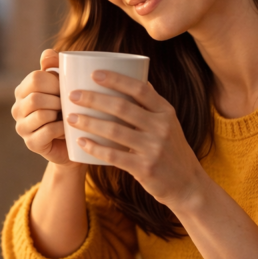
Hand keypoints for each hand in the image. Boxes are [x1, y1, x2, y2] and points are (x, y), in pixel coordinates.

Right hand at [11, 50, 77, 165]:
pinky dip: (62, 128)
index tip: (67, 88)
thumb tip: (47, 54)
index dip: (55, 81)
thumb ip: (55, 65)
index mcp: (22, 90)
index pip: (35, 78)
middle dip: (58, 100)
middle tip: (70, 104)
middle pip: (36, 97)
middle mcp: (17, 108)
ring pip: (42, 114)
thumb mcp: (63, 84)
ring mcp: (22, 127)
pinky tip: (69, 128)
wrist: (74, 140)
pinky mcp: (31, 144)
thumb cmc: (68, 108)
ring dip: (60, 114)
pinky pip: (48, 131)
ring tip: (69, 115)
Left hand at [67, 70, 204, 206]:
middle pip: (122, 107)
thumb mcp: (169, 123)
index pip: (140, 89)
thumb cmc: (171, 149)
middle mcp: (161, 127)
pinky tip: (81, 142)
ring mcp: (154, 148)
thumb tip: (139, 77)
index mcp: (165, 112)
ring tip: (70, 117)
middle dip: (94, 99)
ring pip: (114, 130)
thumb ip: (153, 103)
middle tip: (72, 95)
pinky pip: (114, 155)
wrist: (186, 184)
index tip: (94, 74)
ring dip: (89, 122)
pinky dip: (95, 147)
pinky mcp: (145, 168)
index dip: (116, 79)